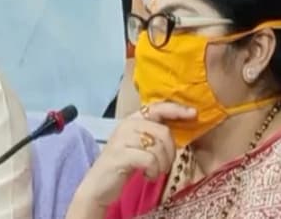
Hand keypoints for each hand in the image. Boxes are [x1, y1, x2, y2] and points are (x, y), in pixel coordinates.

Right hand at [73, 102, 195, 208]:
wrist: (98, 184)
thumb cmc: (123, 165)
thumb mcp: (138, 145)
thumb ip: (153, 134)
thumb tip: (179, 128)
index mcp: (132, 120)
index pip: (156, 107)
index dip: (176, 109)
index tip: (193, 113)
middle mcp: (126, 126)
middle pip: (163, 131)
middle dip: (170, 152)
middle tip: (164, 165)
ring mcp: (122, 139)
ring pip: (158, 146)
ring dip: (162, 164)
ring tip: (155, 172)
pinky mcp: (121, 155)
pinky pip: (150, 159)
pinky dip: (153, 170)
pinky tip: (147, 176)